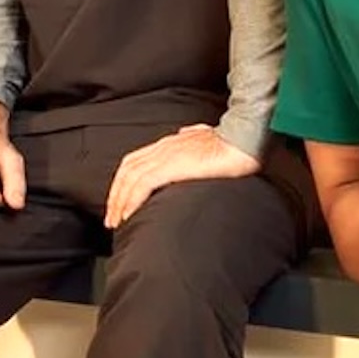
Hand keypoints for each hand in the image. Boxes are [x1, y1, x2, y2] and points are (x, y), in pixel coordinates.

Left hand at [104, 124, 259, 229]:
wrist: (246, 138)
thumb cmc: (232, 141)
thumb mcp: (208, 135)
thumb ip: (194, 136)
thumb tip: (188, 135)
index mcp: (170, 142)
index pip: (135, 161)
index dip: (123, 182)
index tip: (120, 202)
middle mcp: (163, 147)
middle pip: (127, 170)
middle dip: (116, 196)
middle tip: (112, 218)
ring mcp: (166, 155)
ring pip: (130, 179)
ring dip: (119, 202)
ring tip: (117, 222)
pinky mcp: (172, 166)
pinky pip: (142, 184)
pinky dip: (131, 200)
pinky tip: (130, 215)